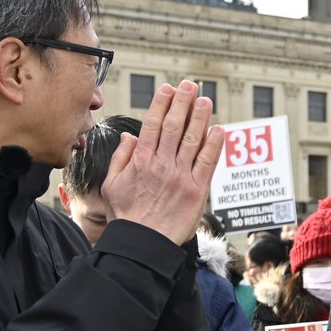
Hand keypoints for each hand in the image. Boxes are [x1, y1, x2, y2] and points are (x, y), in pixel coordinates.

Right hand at [100, 81, 225, 246]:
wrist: (142, 244)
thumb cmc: (126, 218)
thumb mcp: (112, 185)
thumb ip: (120, 158)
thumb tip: (128, 137)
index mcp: (140, 161)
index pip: (153, 124)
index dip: (162, 104)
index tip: (168, 88)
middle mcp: (161, 164)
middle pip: (174, 126)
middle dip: (183, 102)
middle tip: (190, 86)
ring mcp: (180, 176)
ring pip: (193, 139)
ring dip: (200, 116)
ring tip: (205, 99)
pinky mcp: (196, 190)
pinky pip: (208, 161)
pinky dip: (214, 144)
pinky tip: (218, 129)